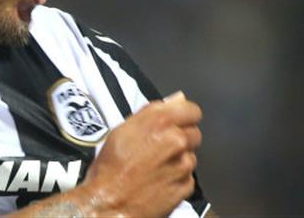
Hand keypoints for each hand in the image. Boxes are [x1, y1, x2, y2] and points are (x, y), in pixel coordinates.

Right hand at [80, 91, 202, 216]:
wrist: (109, 203)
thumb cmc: (110, 168)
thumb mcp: (122, 130)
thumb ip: (152, 112)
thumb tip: (175, 100)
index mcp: (160, 122)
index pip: (192, 110)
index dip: (183, 116)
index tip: (177, 122)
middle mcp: (176, 141)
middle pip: (194, 133)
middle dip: (181, 138)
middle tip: (160, 148)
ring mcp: (183, 165)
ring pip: (191, 156)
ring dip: (179, 160)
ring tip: (156, 167)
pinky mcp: (186, 186)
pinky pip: (189, 177)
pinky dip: (178, 178)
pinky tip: (159, 181)